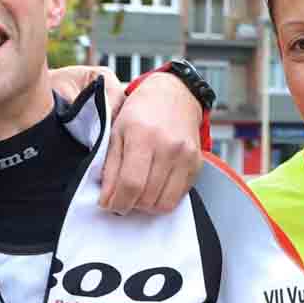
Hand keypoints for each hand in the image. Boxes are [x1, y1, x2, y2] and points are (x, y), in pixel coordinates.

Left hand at [99, 71, 205, 216]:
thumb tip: (107, 199)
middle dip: (129, 204)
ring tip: (138, 193)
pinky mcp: (196, 164)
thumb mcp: (116, 132)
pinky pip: (178, 198)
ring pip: (164, 204)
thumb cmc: (141, 112)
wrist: (173, 96)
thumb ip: (110, 167)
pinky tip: (154, 186)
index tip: (109, 204)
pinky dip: (162, 199)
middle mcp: (168, 147)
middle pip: (147, 197)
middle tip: (122, 197)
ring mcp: (186, 157)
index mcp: (143, 136)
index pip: (130, 184)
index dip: (117, 202)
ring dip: (146, 206)